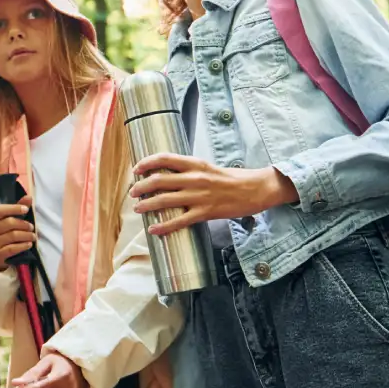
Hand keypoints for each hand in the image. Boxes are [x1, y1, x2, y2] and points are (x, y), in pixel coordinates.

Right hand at [0, 195, 35, 271]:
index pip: (0, 210)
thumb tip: (29, 197)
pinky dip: (23, 246)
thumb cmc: (3, 235)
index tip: (26, 209)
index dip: (13, 208)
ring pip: (12, 236)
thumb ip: (17, 209)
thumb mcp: (7, 221)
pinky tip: (29, 244)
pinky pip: (12, 249)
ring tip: (33, 236)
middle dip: (24, 224)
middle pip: (9, 223)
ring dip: (26, 235)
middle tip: (32, 227)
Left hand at [131, 154, 296, 234]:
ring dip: (147, 205)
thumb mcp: (208, 168)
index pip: (164, 158)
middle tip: (132, 193)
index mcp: (195, 164)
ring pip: (165, 200)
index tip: (136, 169)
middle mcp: (195, 178)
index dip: (146, 163)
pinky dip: (164, 226)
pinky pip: (180, 220)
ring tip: (137, 208)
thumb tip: (168, 174)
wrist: (256, 189)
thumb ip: (189, 170)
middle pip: (159, 180)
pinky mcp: (206, 212)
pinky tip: (153, 229)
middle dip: (141, 187)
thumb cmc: (232, 179)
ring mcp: (200, 196)